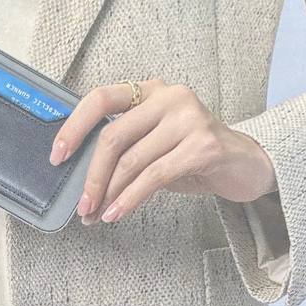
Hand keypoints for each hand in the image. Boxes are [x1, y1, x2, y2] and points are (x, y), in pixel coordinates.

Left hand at [51, 80, 276, 224]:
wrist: (247, 164)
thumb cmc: (195, 155)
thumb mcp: (156, 143)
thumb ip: (126, 148)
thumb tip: (83, 180)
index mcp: (151, 90)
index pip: (101, 98)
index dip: (74, 126)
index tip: (57, 155)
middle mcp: (169, 97)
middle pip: (113, 137)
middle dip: (92, 176)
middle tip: (82, 205)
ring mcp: (189, 119)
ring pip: (132, 161)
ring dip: (109, 194)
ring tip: (98, 215)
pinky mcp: (203, 146)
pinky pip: (154, 177)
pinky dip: (131, 199)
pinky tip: (119, 213)